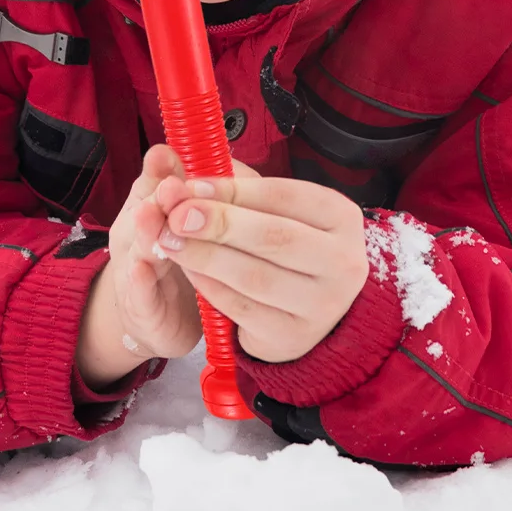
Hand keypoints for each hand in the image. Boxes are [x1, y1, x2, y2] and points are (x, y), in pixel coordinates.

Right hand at [75, 145, 202, 388]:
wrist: (159, 320)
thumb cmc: (182, 260)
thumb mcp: (190, 221)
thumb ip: (201, 189)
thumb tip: (218, 154)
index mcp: (150, 207)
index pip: (153, 182)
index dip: (161, 169)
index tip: (167, 154)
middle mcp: (137, 235)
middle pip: (145, 211)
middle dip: (158, 198)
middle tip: (171, 186)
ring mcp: (134, 272)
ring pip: (139, 249)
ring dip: (146, 234)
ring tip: (152, 218)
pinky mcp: (140, 311)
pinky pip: (138, 296)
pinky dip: (139, 285)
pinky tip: (142, 272)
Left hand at [150, 168, 368, 363]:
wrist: (311, 307)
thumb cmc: (289, 245)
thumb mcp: (279, 211)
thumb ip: (240, 188)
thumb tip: (191, 173)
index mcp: (341, 217)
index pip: (284, 195)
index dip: (234, 190)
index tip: (192, 185)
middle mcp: (341, 262)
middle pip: (273, 237)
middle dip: (219, 224)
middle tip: (177, 215)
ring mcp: (321, 305)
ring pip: (254, 276)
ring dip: (205, 256)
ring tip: (170, 240)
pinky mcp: (292, 337)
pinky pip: (242, 309)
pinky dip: (209, 286)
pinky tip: (188, 269)